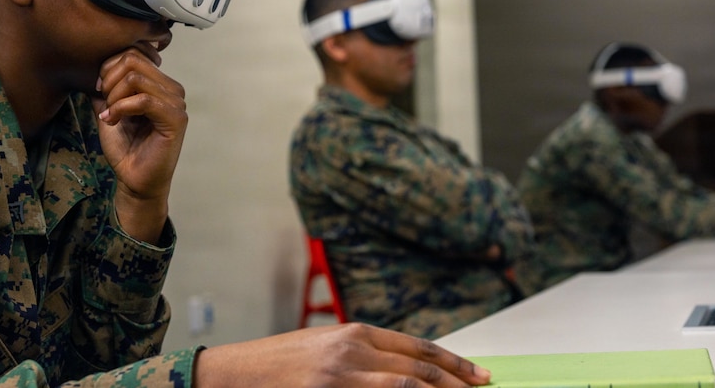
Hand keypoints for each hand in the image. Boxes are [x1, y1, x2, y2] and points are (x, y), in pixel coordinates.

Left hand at [91, 44, 187, 242]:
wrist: (134, 179)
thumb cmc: (125, 148)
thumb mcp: (109, 109)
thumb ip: (107, 87)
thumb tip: (95, 65)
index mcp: (160, 83)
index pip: (132, 54)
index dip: (108, 68)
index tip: (98, 91)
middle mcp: (172, 88)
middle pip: (133, 60)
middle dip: (109, 80)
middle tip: (104, 103)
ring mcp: (176, 103)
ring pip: (135, 78)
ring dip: (114, 97)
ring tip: (110, 115)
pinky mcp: (176, 119)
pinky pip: (143, 100)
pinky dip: (121, 108)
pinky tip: (112, 121)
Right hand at [192, 323, 490, 387]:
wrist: (234, 374)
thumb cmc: (279, 364)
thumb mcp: (326, 348)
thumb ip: (363, 354)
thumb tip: (407, 370)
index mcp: (355, 332)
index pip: (417, 349)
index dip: (453, 364)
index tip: (480, 377)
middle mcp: (353, 351)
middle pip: (419, 370)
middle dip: (457, 385)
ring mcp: (341, 378)